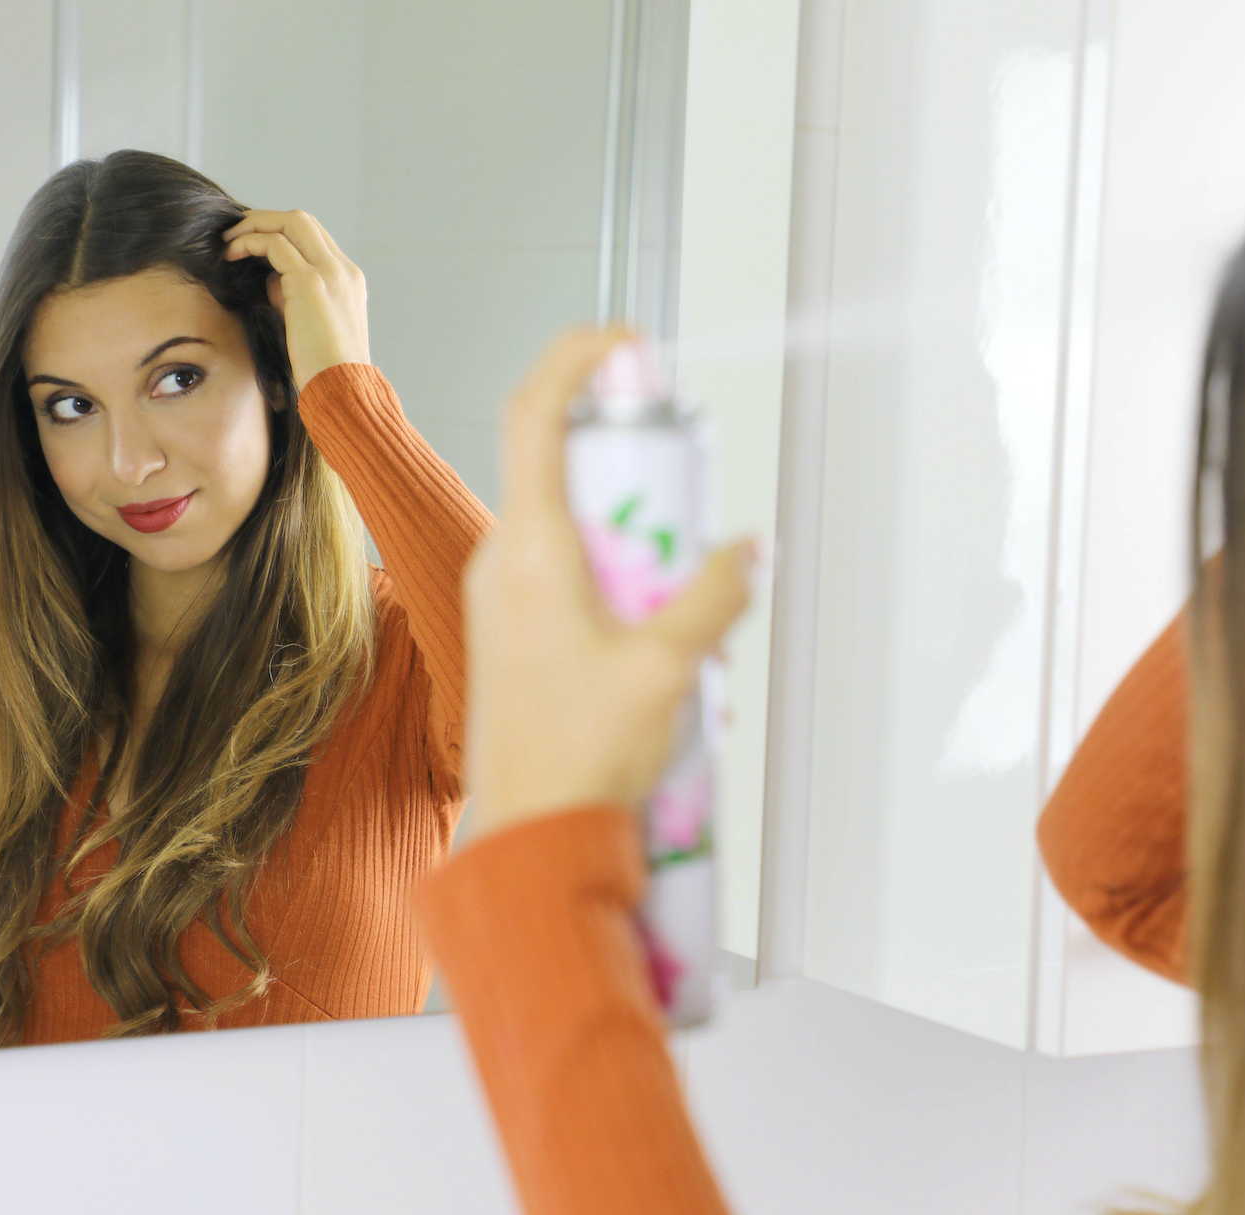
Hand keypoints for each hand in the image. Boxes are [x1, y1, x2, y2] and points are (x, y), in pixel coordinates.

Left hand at [222, 209, 368, 386]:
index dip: (281, 234)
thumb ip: (292, 298)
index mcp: (349, 281)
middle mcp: (344, 270)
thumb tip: (268, 281)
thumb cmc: (324, 371)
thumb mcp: (308, 325)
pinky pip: (274, 244)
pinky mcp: (310, 282)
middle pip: (303, 221)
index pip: (314, 238)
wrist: (343, 391)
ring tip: (228, 241)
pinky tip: (231, 255)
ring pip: (290, 222)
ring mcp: (330, 273)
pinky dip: (249, 243)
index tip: (253, 245)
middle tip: (234, 233)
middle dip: (264, 219)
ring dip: (254, 225)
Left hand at [463, 327, 755, 838]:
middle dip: (634, 470)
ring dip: (633, 537)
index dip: (577, 360)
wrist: (529, 839)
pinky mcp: (511, 630)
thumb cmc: (578, 761)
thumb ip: (712, 597)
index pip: (535, 414)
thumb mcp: (669, 668)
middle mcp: (503, 562)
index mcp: (530, 550)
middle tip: (687, 498)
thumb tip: (744, 551)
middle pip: (564, 466)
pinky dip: (616, 578)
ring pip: (570, 525)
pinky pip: (565, 572)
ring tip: (680, 598)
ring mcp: (500, 596)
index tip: (627, 344)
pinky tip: (657, 637)